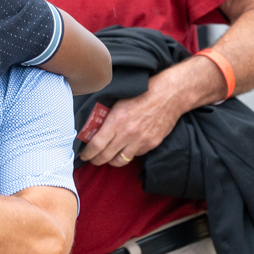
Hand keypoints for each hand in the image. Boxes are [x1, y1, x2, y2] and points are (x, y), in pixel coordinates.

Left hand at [79, 62, 210, 165]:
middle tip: (92, 159)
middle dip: (96, 160)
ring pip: (120, 161)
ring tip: (107, 157)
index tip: (83, 154)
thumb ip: (106, 115)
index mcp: (116, 121)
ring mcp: (141, 141)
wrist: (170, 95)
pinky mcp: (151, 144)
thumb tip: (92, 127)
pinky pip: (135, 155)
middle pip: (106, 156)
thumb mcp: (119, 101)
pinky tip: (125, 148)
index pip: (96, 145)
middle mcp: (127, 134)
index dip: (87, 153)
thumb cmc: (143, 92)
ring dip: (111, 161)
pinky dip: (128, 154)